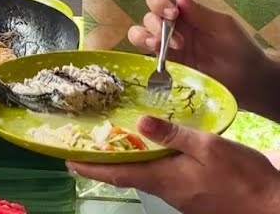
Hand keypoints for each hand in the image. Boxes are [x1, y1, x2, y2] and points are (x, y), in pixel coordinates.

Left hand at [69, 117, 279, 213]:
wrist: (272, 206)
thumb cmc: (243, 177)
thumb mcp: (209, 147)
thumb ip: (173, 134)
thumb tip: (139, 121)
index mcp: (164, 179)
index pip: (117, 173)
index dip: (90, 166)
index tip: (66, 159)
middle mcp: (167, 191)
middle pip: (127, 175)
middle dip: (103, 163)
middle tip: (82, 149)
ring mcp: (181, 196)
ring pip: (145, 177)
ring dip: (126, 163)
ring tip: (111, 145)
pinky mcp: (194, 197)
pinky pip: (163, 179)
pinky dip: (150, 165)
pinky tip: (153, 153)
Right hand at [128, 0, 270, 110]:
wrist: (248, 82)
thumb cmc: (240, 49)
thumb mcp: (223, 26)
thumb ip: (199, 10)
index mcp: (186, 13)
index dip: (160, 2)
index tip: (172, 12)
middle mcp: (173, 27)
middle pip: (149, 14)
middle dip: (155, 22)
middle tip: (176, 38)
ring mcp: (167, 46)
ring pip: (140, 32)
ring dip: (145, 34)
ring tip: (158, 44)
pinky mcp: (165, 63)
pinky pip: (144, 52)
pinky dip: (143, 47)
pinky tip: (155, 50)